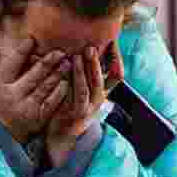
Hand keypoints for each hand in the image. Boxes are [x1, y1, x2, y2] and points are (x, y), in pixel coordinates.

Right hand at [0, 37, 72, 142]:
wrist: (1, 132)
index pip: (13, 63)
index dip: (23, 50)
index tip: (32, 40)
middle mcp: (12, 95)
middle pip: (33, 75)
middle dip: (48, 62)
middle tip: (60, 51)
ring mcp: (26, 107)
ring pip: (44, 87)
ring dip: (57, 74)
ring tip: (68, 63)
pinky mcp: (37, 117)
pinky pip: (51, 103)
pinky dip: (59, 92)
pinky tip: (66, 83)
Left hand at [45, 41, 124, 166]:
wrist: (61, 135)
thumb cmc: (69, 106)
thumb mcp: (81, 89)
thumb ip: (84, 72)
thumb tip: (84, 47)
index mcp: (101, 91)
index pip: (116, 74)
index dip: (116, 58)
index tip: (111, 40)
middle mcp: (98, 99)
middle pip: (102, 78)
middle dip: (98, 61)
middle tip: (91, 45)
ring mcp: (88, 108)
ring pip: (89, 86)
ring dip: (85, 70)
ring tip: (79, 54)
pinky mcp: (75, 114)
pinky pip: (76, 96)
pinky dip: (74, 82)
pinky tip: (67, 70)